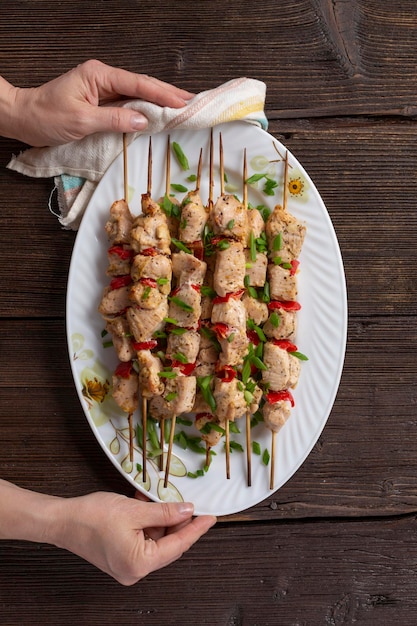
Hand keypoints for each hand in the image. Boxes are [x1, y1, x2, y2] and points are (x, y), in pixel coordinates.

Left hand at [2, 59, 193, 145]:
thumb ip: (113, 120)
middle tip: (192, 102)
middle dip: (167, 94)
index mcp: (99, 75)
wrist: (25, 117)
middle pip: (142, 85)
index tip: (183, 102)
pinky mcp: (101, 101)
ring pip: (137, 94)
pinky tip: (159, 115)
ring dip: (159, 101)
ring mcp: (103, 89)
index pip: (138, 84)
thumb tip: (144, 121)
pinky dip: (145, 110)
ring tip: (182, 107)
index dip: (162, 94)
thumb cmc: (48, 118)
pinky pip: (128, 104)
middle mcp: (103, 78)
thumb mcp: (81, 121)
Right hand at [53, 491, 215, 584]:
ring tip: (162, 498)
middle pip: (168, 544)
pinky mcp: (121, 557)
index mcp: (140, 564)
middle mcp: (135, 571)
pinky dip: (148, 522)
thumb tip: (188, 510)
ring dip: (161, 518)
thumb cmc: (92, 516)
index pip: (178, 545)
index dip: (196, 529)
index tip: (211, 517)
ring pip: (156, 540)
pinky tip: (148, 504)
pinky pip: (144, 539)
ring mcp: (127, 566)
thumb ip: (165, 512)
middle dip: (178, 522)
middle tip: (189, 502)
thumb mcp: (135, 510)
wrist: (62, 520)